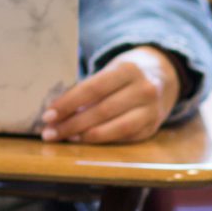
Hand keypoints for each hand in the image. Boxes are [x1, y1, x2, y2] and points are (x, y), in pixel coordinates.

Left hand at [40, 47, 179, 144]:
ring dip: (85, 136)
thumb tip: (57, 112)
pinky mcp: (153, 128)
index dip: (68, 104)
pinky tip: (84, 140)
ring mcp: (152, 111)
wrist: (163, 74)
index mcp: (129, 69)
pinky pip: (124, 138)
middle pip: (102, 111)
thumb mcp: (110, 70)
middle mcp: (144, 89)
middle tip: (50, 133)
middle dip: (71, 124)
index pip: (93, 89)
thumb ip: (88, 88)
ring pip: (115, 129)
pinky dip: (102, 141)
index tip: (48, 115)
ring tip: (65, 138)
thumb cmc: (125, 74)